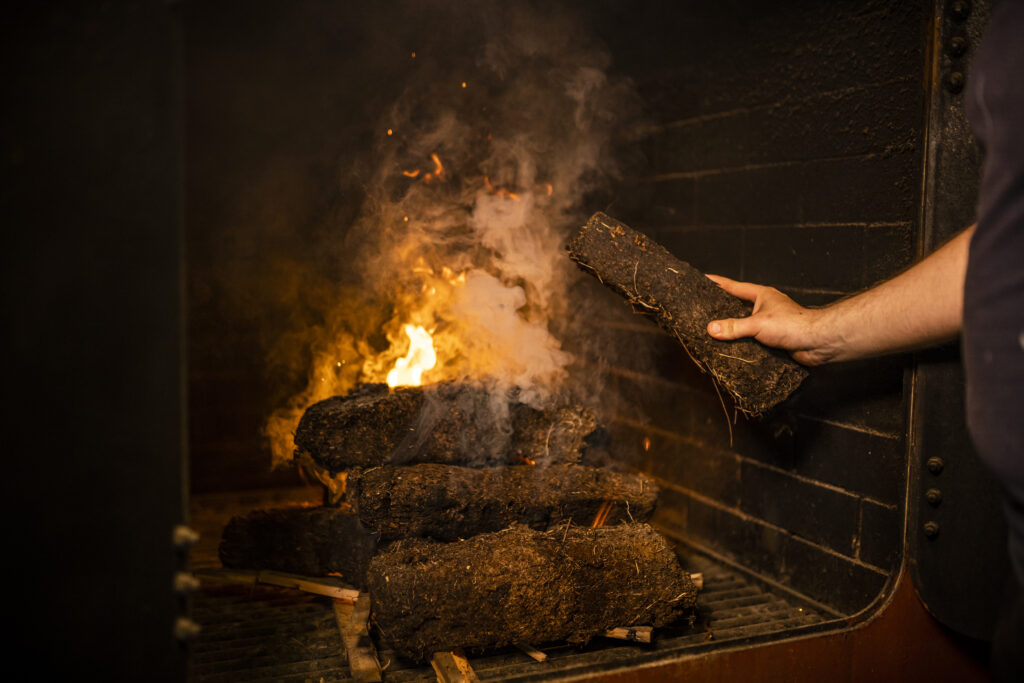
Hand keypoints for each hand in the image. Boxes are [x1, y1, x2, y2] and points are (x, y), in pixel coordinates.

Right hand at [705, 274, 835, 365]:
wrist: (817, 342)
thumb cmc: (792, 325)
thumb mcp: (757, 324)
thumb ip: (733, 327)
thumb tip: (711, 329)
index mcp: (761, 295)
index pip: (734, 286)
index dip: (717, 283)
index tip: (702, 279)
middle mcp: (765, 307)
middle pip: (737, 305)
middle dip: (721, 306)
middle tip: (702, 308)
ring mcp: (769, 322)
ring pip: (744, 323)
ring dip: (732, 328)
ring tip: (711, 331)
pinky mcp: (773, 338)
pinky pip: (751, 338)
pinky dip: (741, 342)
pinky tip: (730, 348)